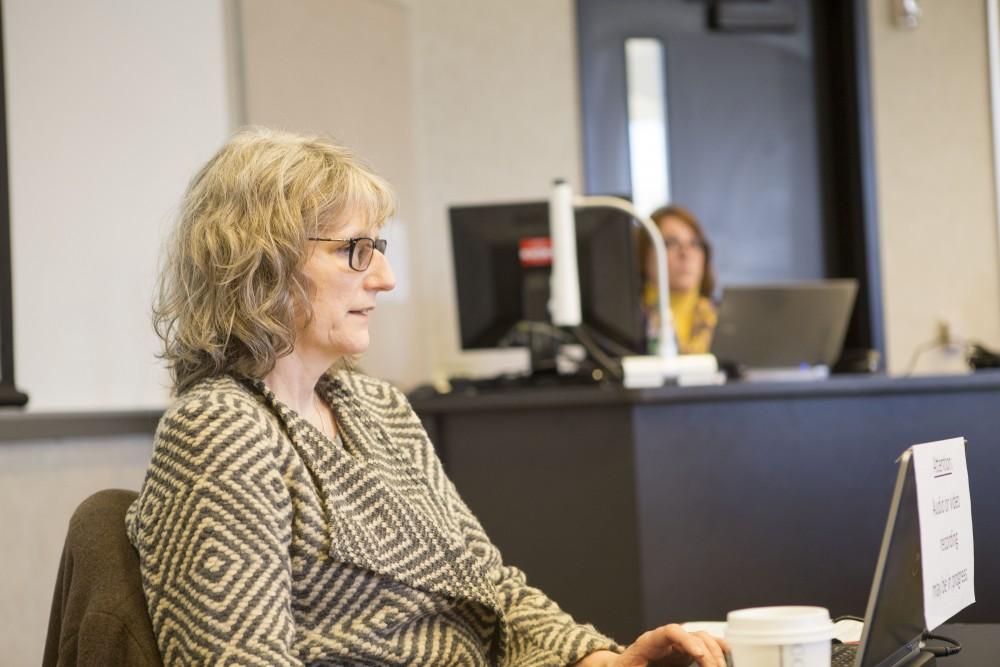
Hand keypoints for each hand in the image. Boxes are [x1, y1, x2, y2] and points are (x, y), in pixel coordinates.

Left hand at [577, 624, 728, 666]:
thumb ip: (646, 666)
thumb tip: (675, 662)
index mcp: (648, 641)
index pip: (670, 631)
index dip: (687, 640)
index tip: (699, 654)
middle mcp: (665, 639)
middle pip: (692, 635)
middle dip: (707, 653)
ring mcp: (676, 645)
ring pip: (702, 639)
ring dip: (715, 653)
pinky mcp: (684, 654)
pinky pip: (704, 647)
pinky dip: (716, 650)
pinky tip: (726, 658)